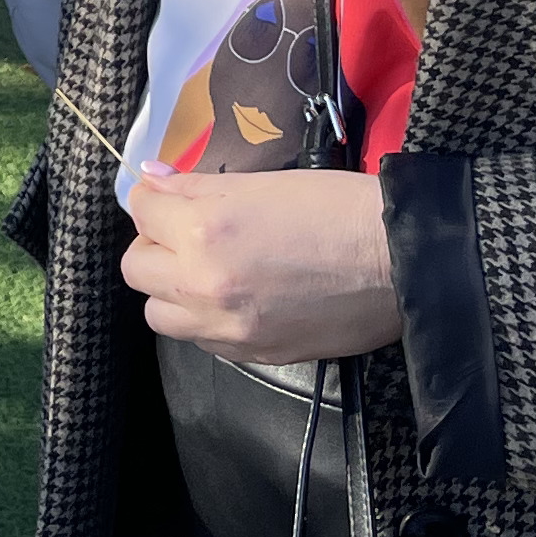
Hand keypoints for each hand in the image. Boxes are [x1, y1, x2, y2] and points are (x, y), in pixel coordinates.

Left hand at [116, 168, 404, 362]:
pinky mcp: (251, 354)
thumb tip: (151, 181)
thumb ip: (194, 187)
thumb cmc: (336, 208)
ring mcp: (226, 327)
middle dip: (155, 246)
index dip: (154, 200)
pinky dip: (205, 320)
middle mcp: (204, 284)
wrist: (398, 262)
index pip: (140, 210)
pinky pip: (200, 341)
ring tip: (208, 271)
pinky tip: (237, 298)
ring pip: (160, 314)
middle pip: (137, 268)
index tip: (169, 199)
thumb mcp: (261, 182)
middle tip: (185, 234)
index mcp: (204, 229)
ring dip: (173, 290)